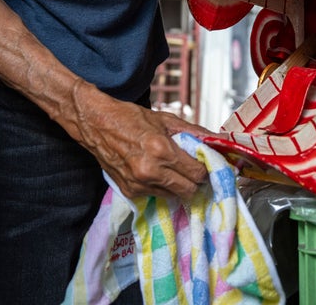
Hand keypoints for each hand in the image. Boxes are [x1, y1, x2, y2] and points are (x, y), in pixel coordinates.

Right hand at [72, 83, 209, 199]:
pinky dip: (162, 186)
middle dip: (196, 181)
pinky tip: (156, 172)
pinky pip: (156, 195)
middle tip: (195, 170)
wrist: (96, 124)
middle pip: (189, 190)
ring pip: (174, 196)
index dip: (206, 169)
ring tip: (174, 169)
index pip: (197, 173)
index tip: (207, 164)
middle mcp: (150, 171)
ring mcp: (139, 184)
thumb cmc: (131, 118)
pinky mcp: (130, 192)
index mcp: (161, 150)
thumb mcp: (166, 120)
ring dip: (179, 185)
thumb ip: (194, 132)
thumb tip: (218, 140)